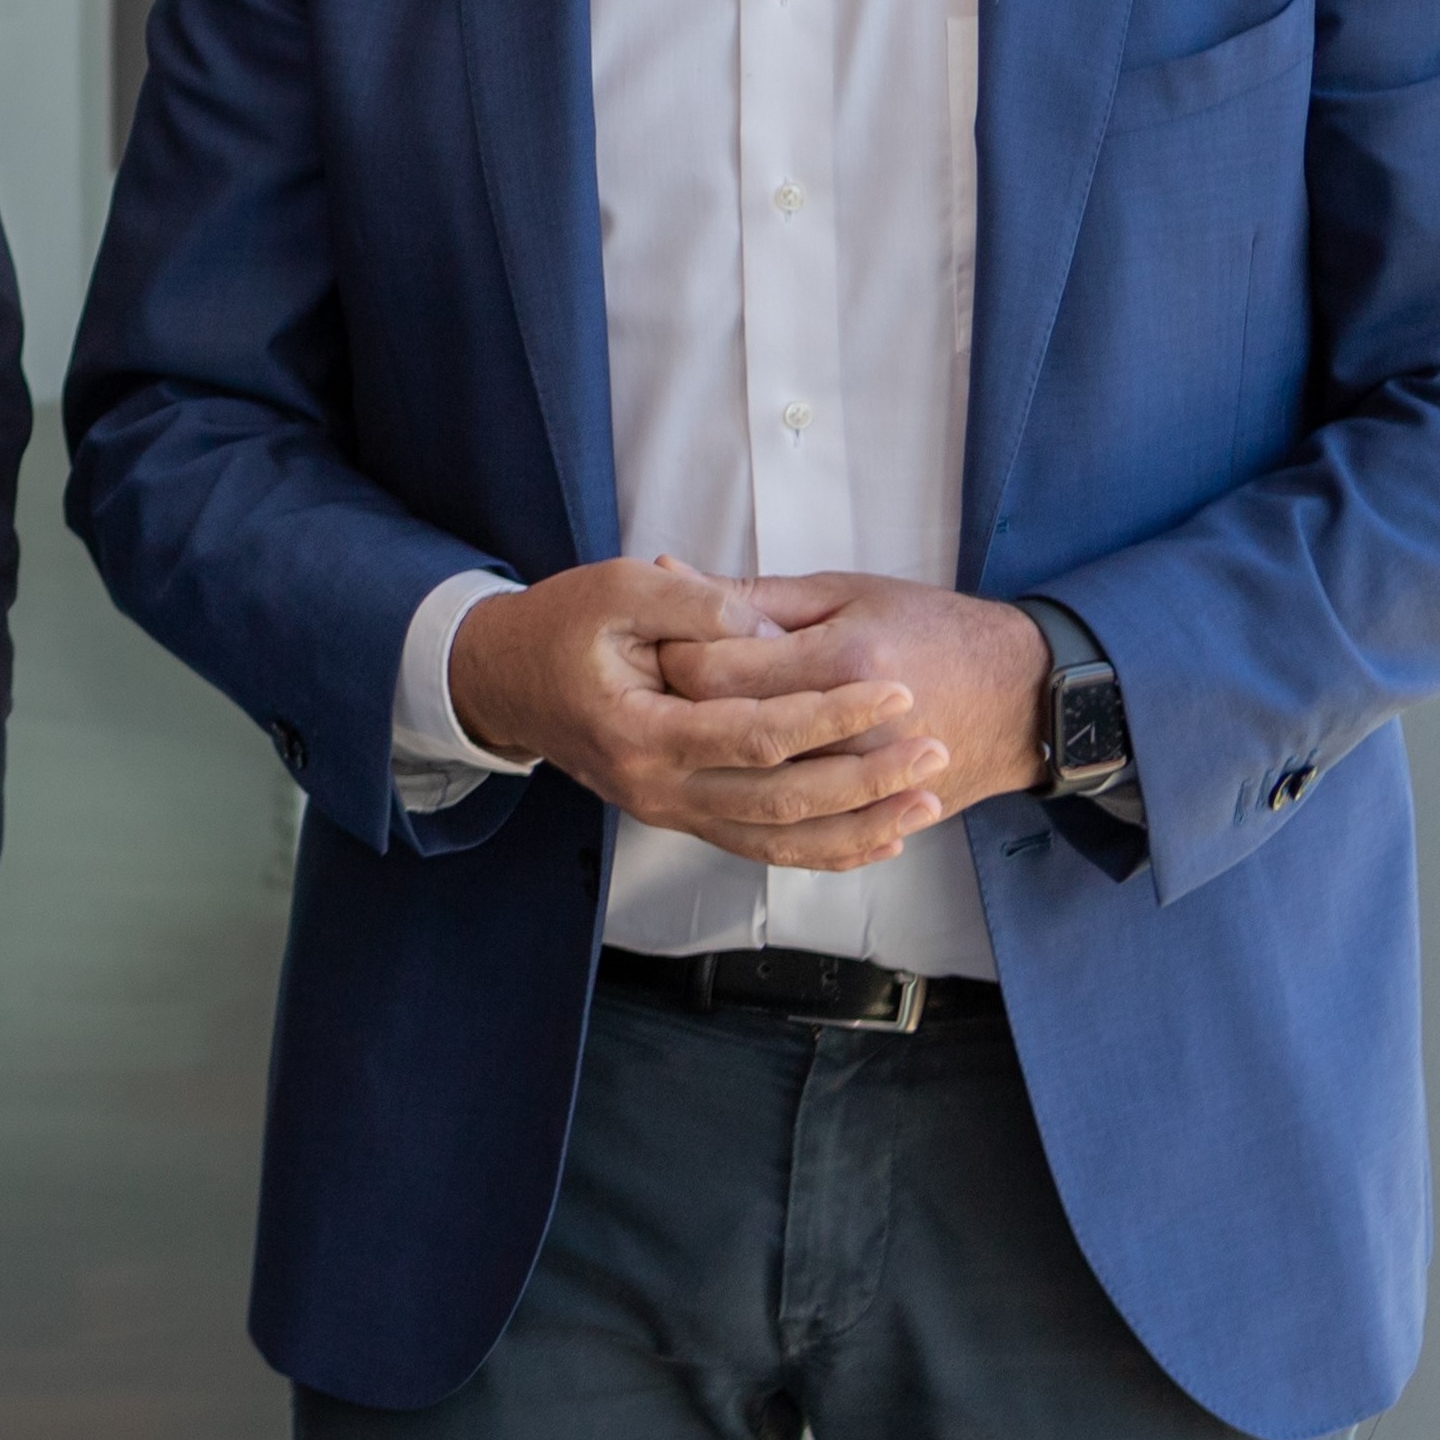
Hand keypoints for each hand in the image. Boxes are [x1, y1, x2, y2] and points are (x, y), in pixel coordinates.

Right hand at [451, 555, 947, 868]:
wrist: (503, 679)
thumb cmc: (560, 625)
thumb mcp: (618, 588)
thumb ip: (698, 605)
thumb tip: (773, 628)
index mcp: (640, 730)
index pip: (757, 733)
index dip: (833, 715)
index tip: (896, 691)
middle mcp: (657, 789)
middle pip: (782, 801)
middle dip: (868, 779)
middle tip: (935, 749)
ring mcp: (669, 812)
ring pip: (780, 840)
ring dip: (860, 826)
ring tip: (927, 802)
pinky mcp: (681, 817)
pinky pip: (761, 849)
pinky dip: (825, 851)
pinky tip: (879, 839)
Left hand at [660, 573, 1051, 810]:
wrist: (1027, 693)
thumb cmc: (933, 626)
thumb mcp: (846, 591)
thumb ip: (754, 592)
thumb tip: (670, 570)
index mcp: (843, 658)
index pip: (717, 672)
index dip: (672, 658)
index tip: (656, 645)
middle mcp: (855, 728)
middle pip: (729, 734)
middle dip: (683, 714)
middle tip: (660, 695)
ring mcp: (870, 780)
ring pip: (758, 793)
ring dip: (714, 770)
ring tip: (693, 742)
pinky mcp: (879, 813)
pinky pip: (807, 834)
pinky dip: (765, 819)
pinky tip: (737, 796)